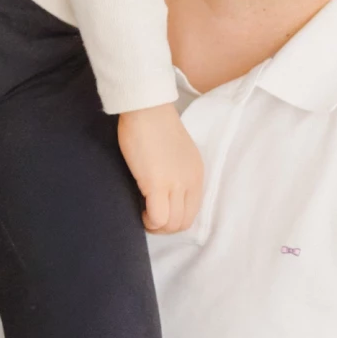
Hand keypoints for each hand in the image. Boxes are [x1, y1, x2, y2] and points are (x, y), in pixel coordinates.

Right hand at [118, 103, 203, 232]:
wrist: (147, 109)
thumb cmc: (155, 126)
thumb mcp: (177, 153)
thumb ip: (176, 173)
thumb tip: (163, 193)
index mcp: (197, 174)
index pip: (192, 212)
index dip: (174, 218)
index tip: (158, 212)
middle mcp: (190, 181)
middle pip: (183, 222)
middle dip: (165, 228)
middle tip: (149, 218)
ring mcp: (176, 184)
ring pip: (171, 224)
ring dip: (155, 226)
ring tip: (143, 215)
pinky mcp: (157, 184)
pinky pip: (158, 218)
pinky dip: (148, 221)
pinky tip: (139, 210)